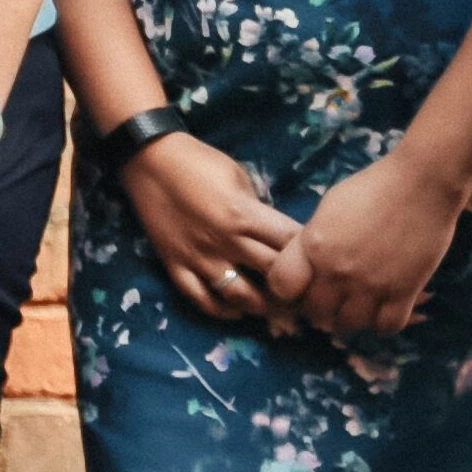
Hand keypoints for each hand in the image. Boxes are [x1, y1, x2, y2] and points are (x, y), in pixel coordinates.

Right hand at [117, 128, 296, 326]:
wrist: (149, 160)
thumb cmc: (200, 162)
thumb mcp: (239, 177)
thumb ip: (258, 209)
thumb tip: (275, 234)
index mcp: (245, 215)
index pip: (290, 243)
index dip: (310, 254)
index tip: (321, 261)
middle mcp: (226, 242)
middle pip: (273, 275)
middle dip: (295, 287)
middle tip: (309, 294)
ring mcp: (199, 258)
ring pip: (240, 296)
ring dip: (263, 306)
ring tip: (277, 308)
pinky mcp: (176, 266)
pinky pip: (201, 299)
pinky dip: (222, 310)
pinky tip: (237, 311)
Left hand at [268, 146, 464, 338]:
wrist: (422, 183)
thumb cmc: (373, 187)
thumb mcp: (330, 208)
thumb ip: (314, 239)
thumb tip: (306, 265)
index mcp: (313, 245)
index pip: (282, 286)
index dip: (289, 290)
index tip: (301, 287)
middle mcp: (337, 270)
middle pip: (315, 313)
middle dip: (321, 310)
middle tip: (333, 301)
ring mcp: (371, 285)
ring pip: (348, 326)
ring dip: (351, 320)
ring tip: (358, 307)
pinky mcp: (404, 292)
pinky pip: (386, 327)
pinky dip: (383, 324)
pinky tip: (384, 310)